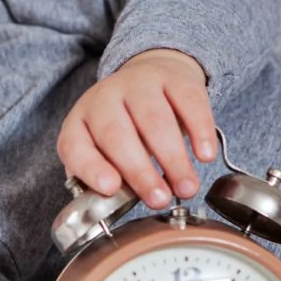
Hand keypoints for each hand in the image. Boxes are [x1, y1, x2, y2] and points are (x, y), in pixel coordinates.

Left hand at [57, 48, 217, 209]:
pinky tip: (205, 155)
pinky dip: (199, 131)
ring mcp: (138, 84)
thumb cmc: (125, 126)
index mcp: (80, 122)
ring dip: (173, 159)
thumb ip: (107, 177)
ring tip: (186, 188)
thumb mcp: (104, 149)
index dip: (91, 168)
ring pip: (154, 120)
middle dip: (140, 172)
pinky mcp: (173, 77)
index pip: (74, 145)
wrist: (151, 73)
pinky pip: (188, 102)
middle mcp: (104, 99)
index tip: (110, 188)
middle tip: (159, 199)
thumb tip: (115, 206)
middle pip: (117, 135)